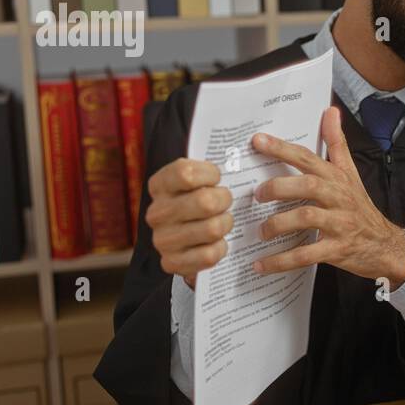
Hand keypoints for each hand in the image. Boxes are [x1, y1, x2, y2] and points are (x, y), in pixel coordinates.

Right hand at [145, 158, 233, 288]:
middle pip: (205, 202)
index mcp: (160, 185)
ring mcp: (161, 239)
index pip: (187, 173)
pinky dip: (221, 248)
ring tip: (223, 222)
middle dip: (225, 201)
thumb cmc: (200, 200)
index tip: (217, 178)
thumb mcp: (200, 179)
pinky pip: (210, 255)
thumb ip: (212, 166)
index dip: (211, 174)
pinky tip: (217, 243)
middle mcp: (156, 212)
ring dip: (226, 225)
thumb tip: (248, 142)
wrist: (186, 239)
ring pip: (211, 229)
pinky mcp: (171, 262)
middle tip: (226, 202)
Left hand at [250, 106, 404, 287]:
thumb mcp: (350, 174)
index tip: (257, 141)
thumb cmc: (360, 208)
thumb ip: (337, 144)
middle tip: (256, 194)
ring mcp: (339, 224)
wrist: (385, 245)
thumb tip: (330, 111)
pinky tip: (261, 264)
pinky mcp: (337, 249)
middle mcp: (338, 198)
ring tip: (261, 231)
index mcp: (336, 178)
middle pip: (307, 185)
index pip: (308, 158)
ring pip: (306, 218)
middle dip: (278, 187)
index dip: (282, 148)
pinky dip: (281, 260)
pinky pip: (306, 254)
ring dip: (277, 224)